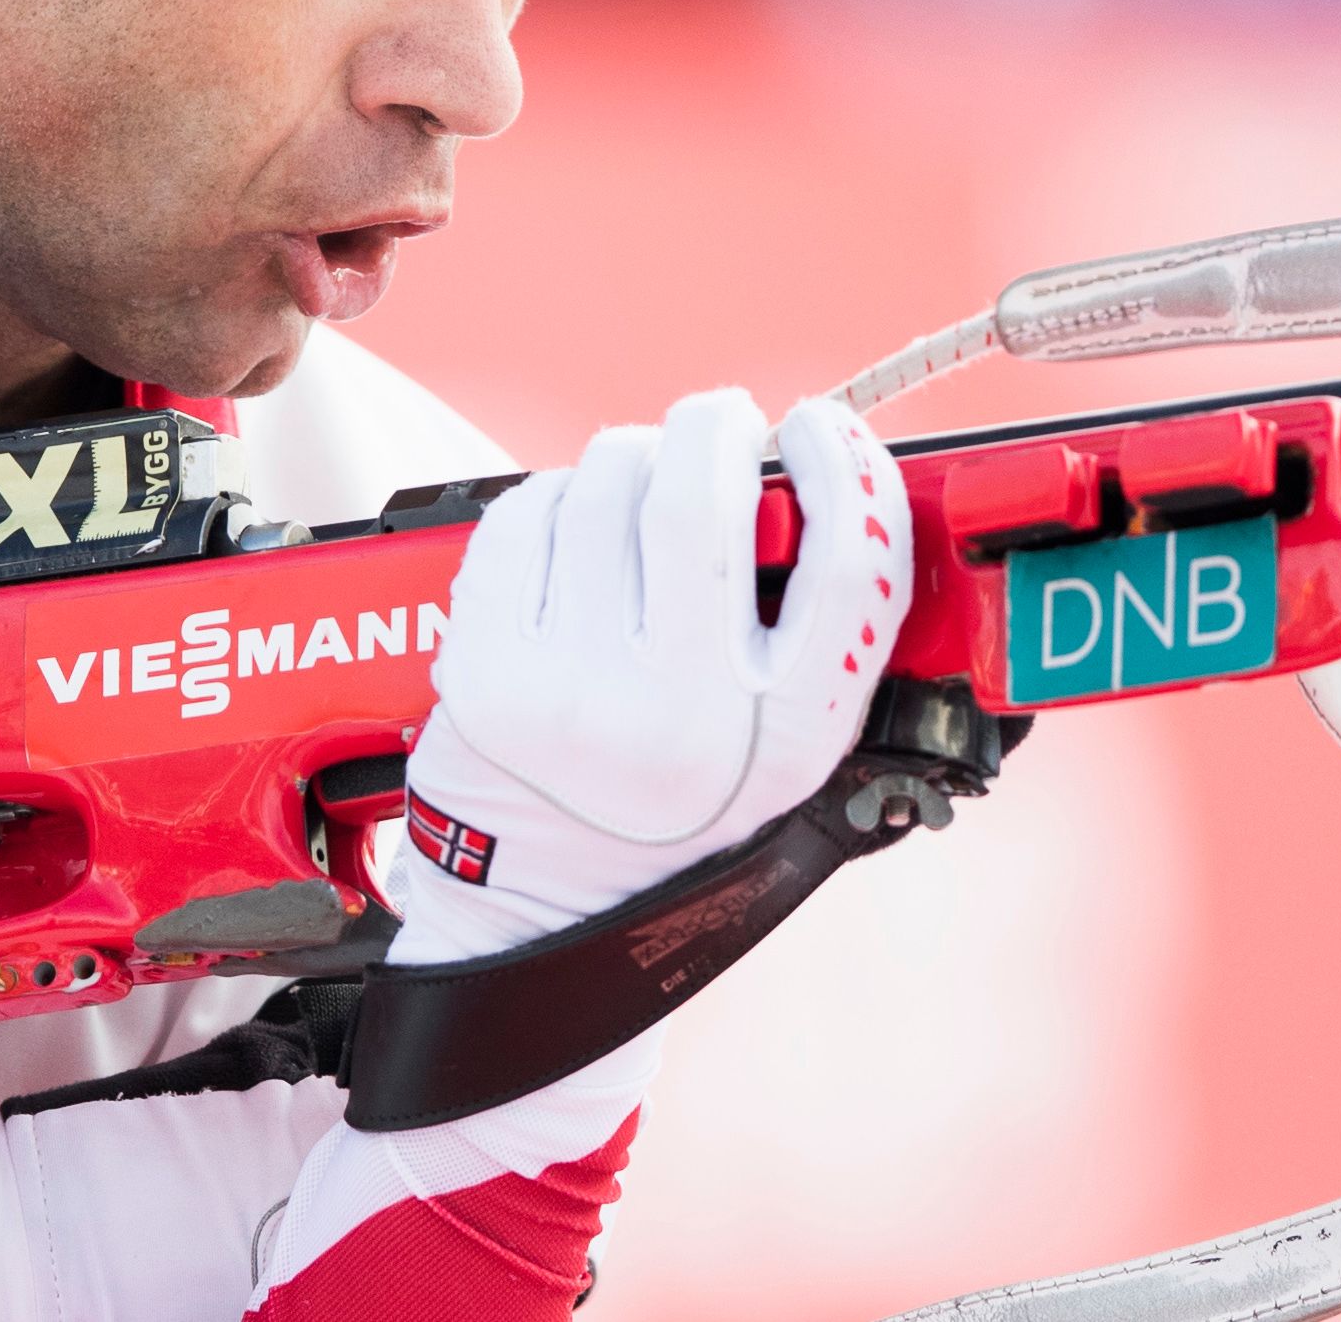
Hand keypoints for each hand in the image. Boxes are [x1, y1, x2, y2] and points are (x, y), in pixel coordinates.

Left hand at [389, 389, 913, 965]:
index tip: (822, 428)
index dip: (847, 468)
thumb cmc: (673, 819)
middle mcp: (682, 718)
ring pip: (607, 483)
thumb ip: (817, 644)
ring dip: (631, 456)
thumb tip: (816, 483)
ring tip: (640, 490)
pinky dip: (557, 498)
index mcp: (787, 741)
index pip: (852, 564)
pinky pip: (529, 514)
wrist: (537, 918)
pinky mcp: (488, 672)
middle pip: (703, 495)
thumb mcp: (780, 760)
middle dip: (715, 425)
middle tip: (720, 422)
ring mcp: (574, 691)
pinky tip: (573, 535)